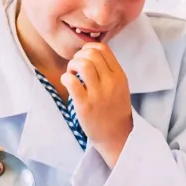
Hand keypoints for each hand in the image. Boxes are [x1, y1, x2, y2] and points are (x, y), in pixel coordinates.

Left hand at [63, 44, 133, 164]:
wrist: (116, 136)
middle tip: (76, 68)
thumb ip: (109, 70)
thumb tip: (91, 52)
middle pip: (91, 54)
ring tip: (72, 75)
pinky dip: (66, 78)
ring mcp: (98, 94)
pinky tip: (68, 83)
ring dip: (72, 65)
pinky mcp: (85, 105)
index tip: (84, 58)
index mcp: (119, 76)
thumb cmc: (114, 110)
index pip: (103, 49)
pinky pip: (71, 81)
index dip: (88, 49)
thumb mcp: (120, 86)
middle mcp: (110, 83)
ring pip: (82, 64)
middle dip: (78, 57)